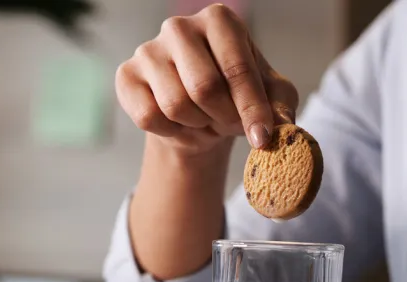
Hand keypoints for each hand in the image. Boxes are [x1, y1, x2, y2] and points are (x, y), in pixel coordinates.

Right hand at [115, 3, 297, 155]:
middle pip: (203, 87)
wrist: (195, 114)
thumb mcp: (269, 99)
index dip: (252, 108)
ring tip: (205, 120)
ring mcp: (148, 50)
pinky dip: (170, 131)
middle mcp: (179, 26)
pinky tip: (179, 124)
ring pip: (175, 105)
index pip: (237, 68)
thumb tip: (280, 128)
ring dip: (197, 125)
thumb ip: (280, 108)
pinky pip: (148, 116)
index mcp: (219, 19)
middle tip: (230, 126)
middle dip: (223, 117)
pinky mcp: (126, 76)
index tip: (262, 138)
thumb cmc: (234, 97)